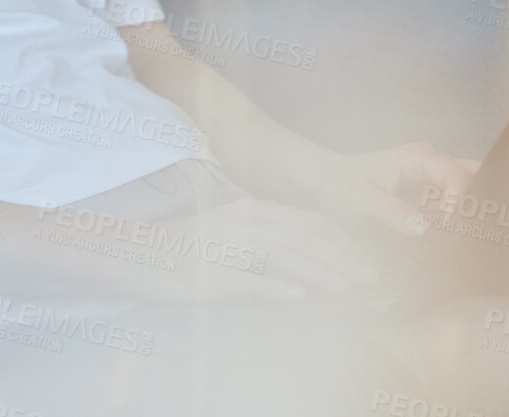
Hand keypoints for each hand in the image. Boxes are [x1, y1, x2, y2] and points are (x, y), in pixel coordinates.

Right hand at [140, 195, 381, 302]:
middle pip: (302, 238)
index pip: (307, 223)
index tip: (366, 259)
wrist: (137, 253)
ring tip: (347, 287)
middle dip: (341, 257)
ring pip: (282, 255)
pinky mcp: (210, 271)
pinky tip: (298, 297)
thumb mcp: (228, 234)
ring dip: (318, 271)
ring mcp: (226, 246)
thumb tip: (306, 267)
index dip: (341, 241)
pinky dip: (275, 287)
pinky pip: (248, 279)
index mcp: (249, 210)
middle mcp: (242, 223)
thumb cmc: (185, 247)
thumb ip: (266, 243)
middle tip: (371, 277)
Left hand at [289, 143, 479, 236]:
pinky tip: (452, 237)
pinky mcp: (428, 193)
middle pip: (471, 175)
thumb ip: (390, 211)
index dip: (460, 198)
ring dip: (469, 210)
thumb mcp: (360, 199)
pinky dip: (459, 217)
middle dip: (478, 200)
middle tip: (473, 230)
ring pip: (468, 188)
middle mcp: (429, 163)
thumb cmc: (338, 185)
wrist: (322, 182)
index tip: (451, 224)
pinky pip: (455, 201)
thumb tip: (422, 227)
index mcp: (415, 158)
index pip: (454, 173)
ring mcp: (430, 177)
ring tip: (464, 236)